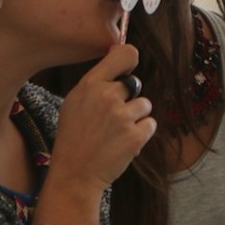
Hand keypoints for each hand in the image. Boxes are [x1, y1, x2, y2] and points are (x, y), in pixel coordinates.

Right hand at [47, 44, 155, 197]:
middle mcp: (107, 97)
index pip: (125, 54)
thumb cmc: (74, 136)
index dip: (130, 60)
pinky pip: (150, 124)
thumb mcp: (75, 101)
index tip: (128, 69)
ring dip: (136, 118)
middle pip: (135, 84)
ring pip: (145, 105)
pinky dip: (141, 134)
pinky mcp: (135, 136)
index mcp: (90, 84)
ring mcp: (122, 117)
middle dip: (127, 100)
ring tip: (116, 132)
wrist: (75, 174)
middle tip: (110, 119)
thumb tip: (117, 50)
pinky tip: (123, 143)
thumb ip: (97, 79)